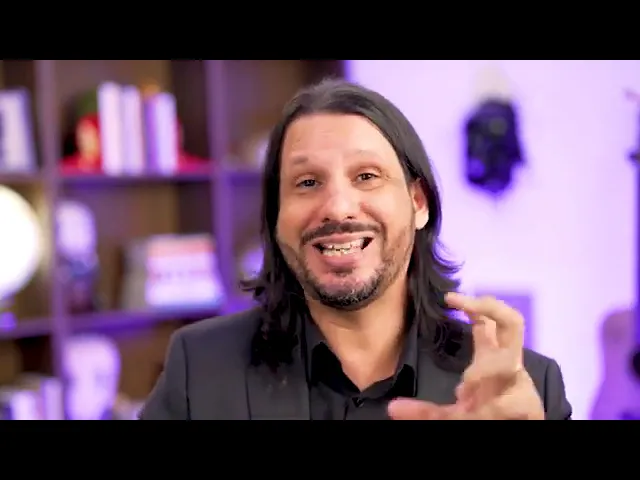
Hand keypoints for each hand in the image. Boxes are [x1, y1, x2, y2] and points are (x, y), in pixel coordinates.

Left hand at [388, 293, 544, 419]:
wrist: (513, 434)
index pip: (488, 322)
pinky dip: (493, 408)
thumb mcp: (453, 413)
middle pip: (513, 323)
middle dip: (493, 309)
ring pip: (507, 364)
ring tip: (466, 392)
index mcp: (492, 359)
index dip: (474, 305)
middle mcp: (510, 364)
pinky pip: (515, 401)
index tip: (449, 298)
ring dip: (484, 373)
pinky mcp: (531, 405)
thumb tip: (392, 409)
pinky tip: (482, 413)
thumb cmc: (485, 416)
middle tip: (466, 308)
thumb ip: (424, 411)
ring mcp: (522, 381)